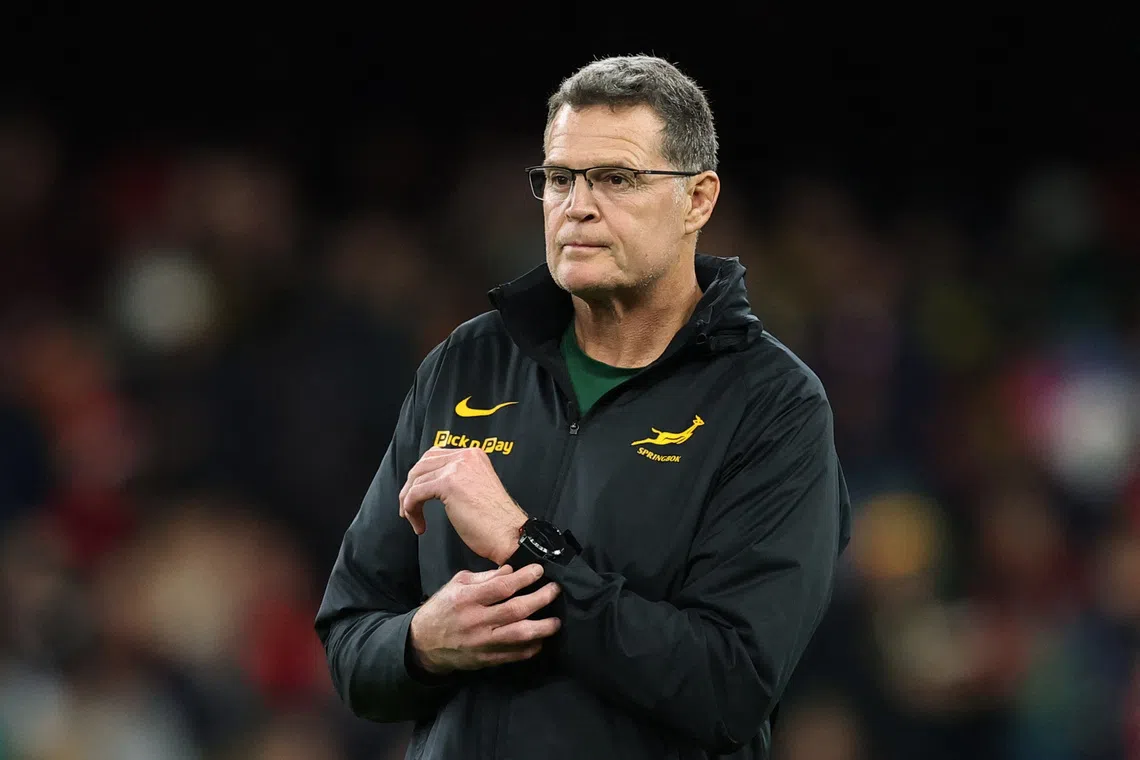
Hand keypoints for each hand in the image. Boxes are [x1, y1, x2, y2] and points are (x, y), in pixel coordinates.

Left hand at [399, 446, 526, 563]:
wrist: (509, 535)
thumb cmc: (495, 522)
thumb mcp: (476, 489)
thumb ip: (458, 480)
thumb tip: (430, 484)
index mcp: (474, 455)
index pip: (435, 456)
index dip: (421, 476)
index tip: (416, 495)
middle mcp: (466, 456)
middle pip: (422, 464)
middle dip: (410, 487)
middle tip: (408, 508)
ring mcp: (457, 468)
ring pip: (416, 479)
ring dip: (408, 502)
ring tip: (413, 519)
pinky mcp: (449, 483)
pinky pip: (416, 493)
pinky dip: (411, 509)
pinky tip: (419, 525)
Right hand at [409, 564, 561, 673]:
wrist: (423, 644)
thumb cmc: (442, 609)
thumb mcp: (456, 585)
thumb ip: (484, 577)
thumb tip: (510, 570)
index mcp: (467, 599)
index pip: (501, 587)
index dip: (524, 578)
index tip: (539, 570)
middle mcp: (476, 621)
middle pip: (515, 610)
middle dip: (540, 599)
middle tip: (555, 590)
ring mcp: (482, 643)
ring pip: (518, 635)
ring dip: (542, 628)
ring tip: (556, 621)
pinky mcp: (486, 659)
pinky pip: (514, 655)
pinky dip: (530, 648)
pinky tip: (540, 640)